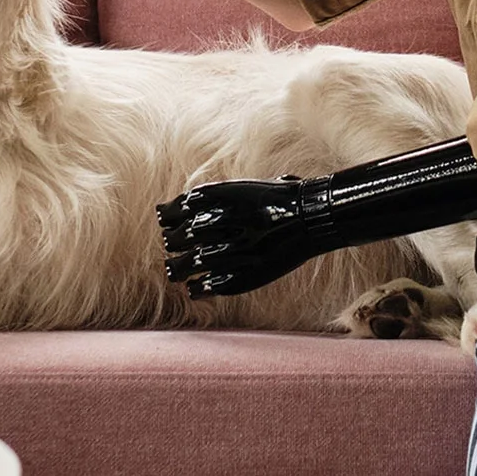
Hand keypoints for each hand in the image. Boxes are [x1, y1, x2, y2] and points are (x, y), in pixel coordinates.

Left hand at [156, 175, 326, 298]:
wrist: (311, 216)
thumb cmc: (279, 200)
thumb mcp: (244, 189)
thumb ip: (215, 199)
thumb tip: (182, 207)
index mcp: (223, 197)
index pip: (181, 207)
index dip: (169, 215)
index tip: (165, 220)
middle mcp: (224, 222)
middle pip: (182, 236)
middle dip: (173, 241)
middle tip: (171, 244)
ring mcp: (233, 249)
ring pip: (190, 263)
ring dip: (176, 268)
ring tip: (173, 271)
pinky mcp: (244, 274)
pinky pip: (209, 285)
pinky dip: (197, 288)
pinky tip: (194, 288)